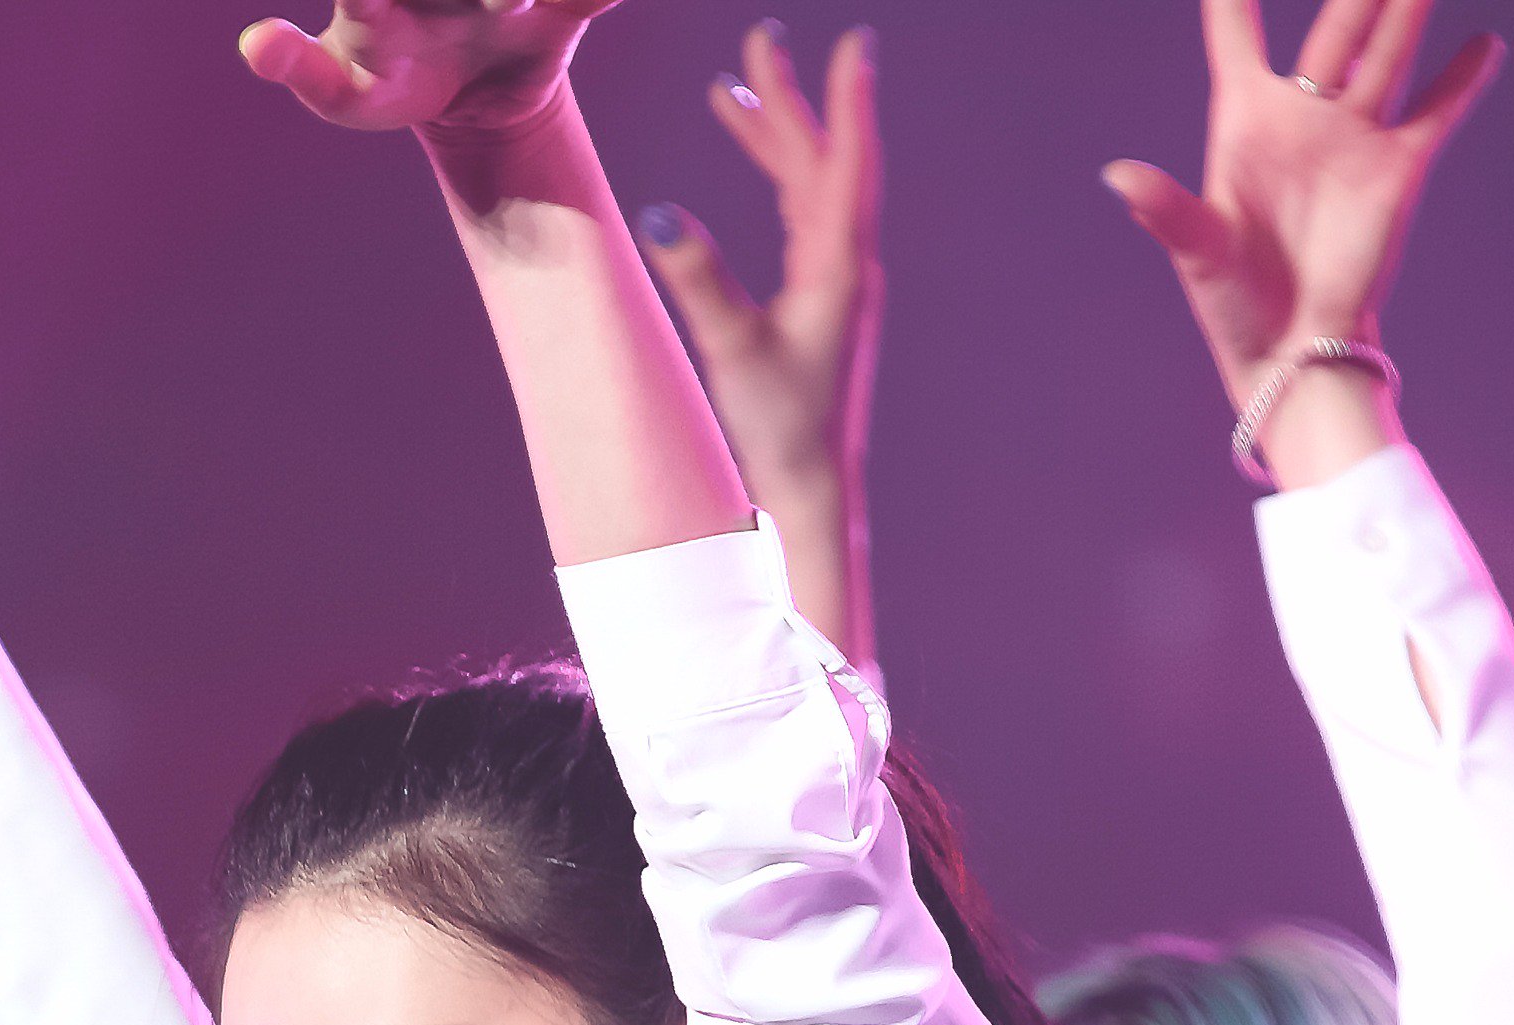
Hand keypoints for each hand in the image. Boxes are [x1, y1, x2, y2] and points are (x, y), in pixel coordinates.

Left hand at [239, 0, 616, 140]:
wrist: (467, 100)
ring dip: (507, 0)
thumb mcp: (345, 94)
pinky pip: (581, 0)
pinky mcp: (559, 6)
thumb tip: (254, 44)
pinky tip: (594, 2)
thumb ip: (302, 70)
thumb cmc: (391, 84)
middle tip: (481, 8)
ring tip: (507, 8)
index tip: (369, 4)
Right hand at [641, 24, 879, 506]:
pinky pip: (800, 215)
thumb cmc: (780, 429)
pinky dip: (775, 178)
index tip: (855, 42)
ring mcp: (835, 281)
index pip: (844, 162)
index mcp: (838, 269)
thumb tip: (657, 212)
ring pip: (808, 185)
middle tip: (761, 39)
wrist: (811, 490)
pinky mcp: (819, 298)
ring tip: (733, 92)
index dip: (847, 100)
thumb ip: (696, 279)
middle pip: (820, 161)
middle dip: (790, 100)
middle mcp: (845, 265)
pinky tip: (753, 159)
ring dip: (775, 136)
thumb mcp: (731, 351)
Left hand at [1106, 0, 1502, 422]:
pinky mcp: (1398, 167)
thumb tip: (1115, 176)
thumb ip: (1164, 207)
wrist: (1293, 354)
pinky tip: (1486, 45)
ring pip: (1390, 47)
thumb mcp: (1197, 252)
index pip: (1236, 32)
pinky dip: (1462, 79)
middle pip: (1338, 22)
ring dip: (1409, 4)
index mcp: (1246, 120)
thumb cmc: (1234, 306)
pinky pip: (1437, 111)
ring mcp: (1355, 134)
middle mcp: (1305, 114)